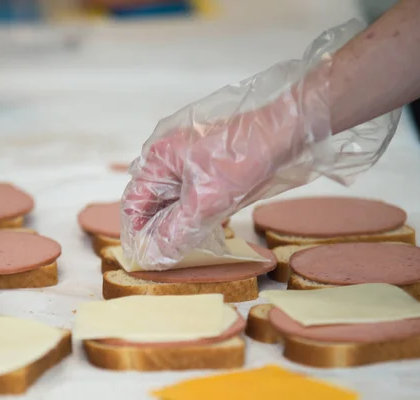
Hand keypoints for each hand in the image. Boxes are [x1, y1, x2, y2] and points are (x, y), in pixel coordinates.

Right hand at [120, 20, 398, 269]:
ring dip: (179, 224)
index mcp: (159, 158)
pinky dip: (196, 214)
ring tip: (187, 247)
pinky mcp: (210, 166)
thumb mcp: (207, 200)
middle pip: (152, 202)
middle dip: (158, 231)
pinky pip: (194, 195)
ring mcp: (190, 160)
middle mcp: (169, 157)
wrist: (285, 132)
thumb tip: (153, 255)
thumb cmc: (243, 156)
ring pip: (175, 201)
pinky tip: (206, 230)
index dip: (137, 233)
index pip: (134, 202)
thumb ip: (176, 230)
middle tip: (169, 257)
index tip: (147, 258)